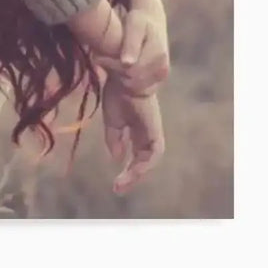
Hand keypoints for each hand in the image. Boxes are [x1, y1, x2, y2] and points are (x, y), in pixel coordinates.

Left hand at [96, 7, 169, 95]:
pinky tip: (119, 69)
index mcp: (158, 54)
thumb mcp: (135, 25)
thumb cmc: (140, 21)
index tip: (96, 56)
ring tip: (109, 61)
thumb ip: (131, 43)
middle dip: (113, 70)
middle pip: (131, 81)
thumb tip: (127, 63)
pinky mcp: (156, 83)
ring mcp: (160, 78)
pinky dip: (125, 82)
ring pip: (133, 87)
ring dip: (118, 76)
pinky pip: (137, 91)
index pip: (130, 71)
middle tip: (99, 58)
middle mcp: (162, 69)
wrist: (153, 25)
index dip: (111, 64)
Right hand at [101, 74, 164, 194]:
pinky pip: (153, 155)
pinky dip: (143, 165)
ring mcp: (152, 133)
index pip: (135, 154)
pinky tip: (130, 171)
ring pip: (149, 161)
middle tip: (117, 188)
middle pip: (143, 161)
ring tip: (121, 184)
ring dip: (137, 174)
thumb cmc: (118, 93)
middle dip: (132, 176)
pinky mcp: (154, 132)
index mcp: (135, 129)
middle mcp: (146, 133)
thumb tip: (118, 158)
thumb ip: (115, 139)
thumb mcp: (113, 120)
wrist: (126, 78)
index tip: (114, 182)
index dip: (128, 168)